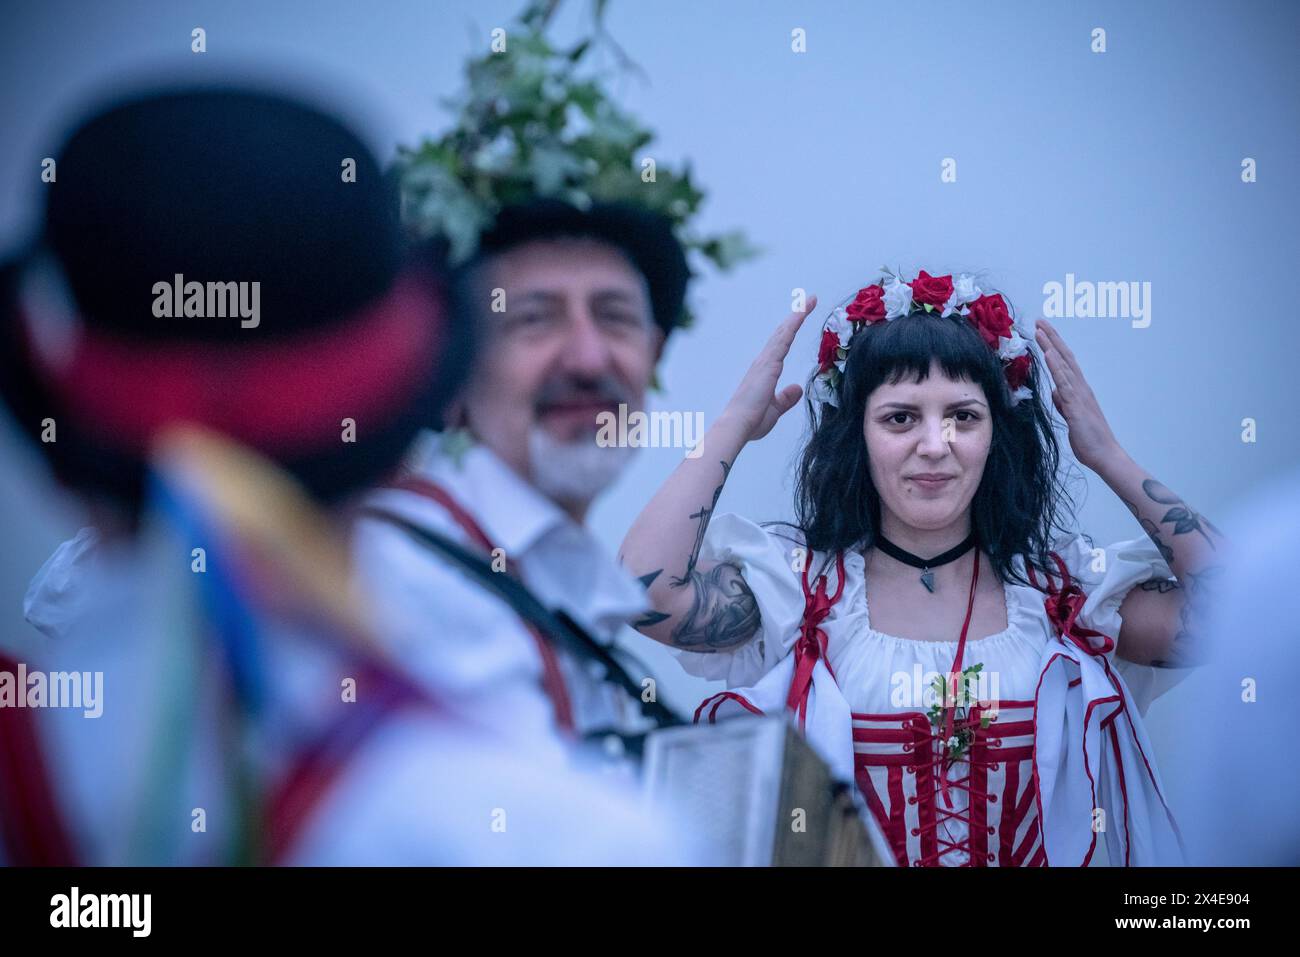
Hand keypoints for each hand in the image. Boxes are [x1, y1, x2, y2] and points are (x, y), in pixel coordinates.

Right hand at [722, 295, 816, 441]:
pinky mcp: (769, 363)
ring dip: (797, 314)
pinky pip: (784, 338)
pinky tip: (803, 312)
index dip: (791, 330)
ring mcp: (765, 361)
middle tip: (809, 301)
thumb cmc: (751, 421)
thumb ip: (786, 398)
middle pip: (782, 334)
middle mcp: (763, 362)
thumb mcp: (775, 409)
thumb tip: (798, 389)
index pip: (781, 346)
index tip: (801, 317)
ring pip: (784, 332)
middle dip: (796, 316)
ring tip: (810, 300)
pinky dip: (794, 323)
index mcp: (764, 372)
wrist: (737, 426)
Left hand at [1034, 318, 1123, 470]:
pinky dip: (1056, 367)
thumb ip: (1064, 403)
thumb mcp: (1071, 417)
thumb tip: (1056, 392)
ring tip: (1040, 330)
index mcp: (1078, 390)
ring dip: (1051, 346)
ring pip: (1064, 365)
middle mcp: (1080, 387)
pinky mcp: (1076, 405)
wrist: (1104, 455)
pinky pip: (1064, 382)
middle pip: (1065, 356)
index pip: (1064, 362)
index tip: (1042, 331)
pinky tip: (1048, 354)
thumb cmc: (1089, 438)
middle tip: (1039, 320)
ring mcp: (1079, 395)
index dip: (1053, 345)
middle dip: (1051, 338)